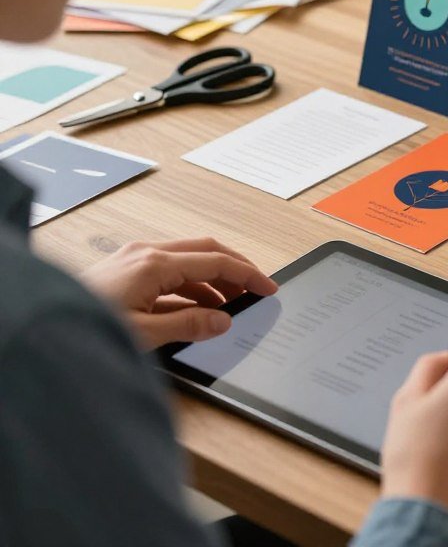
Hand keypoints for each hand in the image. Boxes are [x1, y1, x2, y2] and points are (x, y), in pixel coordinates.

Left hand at [79, 238, 276, 349]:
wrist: (44, 324)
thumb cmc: (86, 326)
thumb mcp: (144, 333)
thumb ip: (189, 324)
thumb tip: (223, 320)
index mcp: (154, 264)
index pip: (216, 261)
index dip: (247, 274)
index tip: (268, 287)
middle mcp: (145, 253)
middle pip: (206, 250)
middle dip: (235, 268)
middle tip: (256, 288)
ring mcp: (133, 258)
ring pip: (188, 259)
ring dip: (213, 279)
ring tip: (231, 305)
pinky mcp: (124, 269)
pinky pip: (170, 270)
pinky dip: (191, 285)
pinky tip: (197, 308)